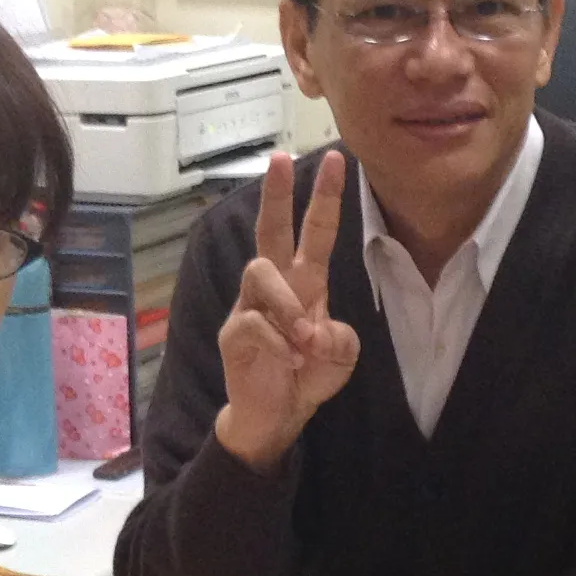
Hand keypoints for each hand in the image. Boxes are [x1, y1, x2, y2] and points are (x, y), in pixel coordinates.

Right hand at [213, 151, 360, 472]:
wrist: (276, 416)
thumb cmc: (307, 376)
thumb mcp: (340, 357)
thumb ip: (341, 340)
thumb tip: (315, 332)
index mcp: (305, 281)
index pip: (315, 231)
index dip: (326, 197)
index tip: (337, 160)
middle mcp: (275, 285)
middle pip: (269, 229)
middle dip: (276, 193)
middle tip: (280, 158)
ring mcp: (250, 307)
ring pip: (260, 272)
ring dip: (288, 305)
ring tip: (304, 341)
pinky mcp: (234, 334)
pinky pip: (254, 323)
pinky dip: (279, 343)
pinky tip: (291, 361)